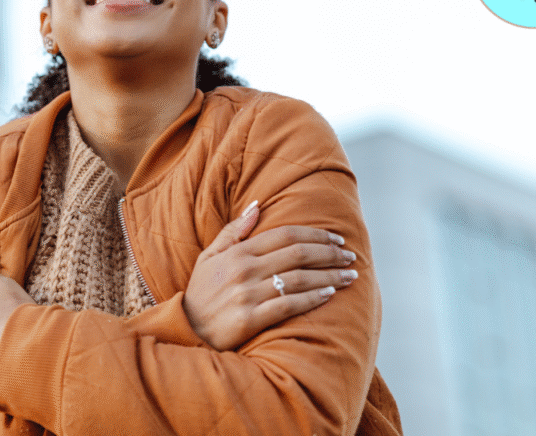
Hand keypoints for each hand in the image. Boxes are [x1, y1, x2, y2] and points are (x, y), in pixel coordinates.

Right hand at [183, 202, 356, 350]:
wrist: (185, 329)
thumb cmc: (201, 291)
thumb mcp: (210, 255)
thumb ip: (234, 230)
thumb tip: (257, 205)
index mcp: (238, 252)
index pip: (285, 235)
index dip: (315, 234)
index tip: (337, 237)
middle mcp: (244, 270)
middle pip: (298, 255)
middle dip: (329, 253)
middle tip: (350, 255)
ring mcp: (247, 295)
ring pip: (298, 280)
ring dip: (329, 276)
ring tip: (350, 275)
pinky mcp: (250, 319)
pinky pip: (289, 306)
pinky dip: (312, 298)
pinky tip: (330, 294)